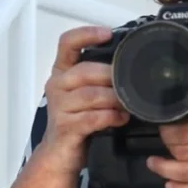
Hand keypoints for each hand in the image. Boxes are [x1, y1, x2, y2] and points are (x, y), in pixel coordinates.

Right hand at [35, 26, 129, 176]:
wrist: (60, 153)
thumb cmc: (77, 119)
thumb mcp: (85, 93)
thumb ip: (98, 77)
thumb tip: (128, 65)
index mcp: (62, 71)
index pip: (67, 42)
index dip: (86, 34)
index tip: (107, 33)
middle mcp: (57, 85)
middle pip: (86, 71)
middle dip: (111, 78)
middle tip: (129, 86)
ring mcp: (59, 107)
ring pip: (91, 95)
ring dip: (114, 100)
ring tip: (127, 105)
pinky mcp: (66, 126)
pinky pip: (93, 117)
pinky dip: (111, 117)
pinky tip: (120, 119)